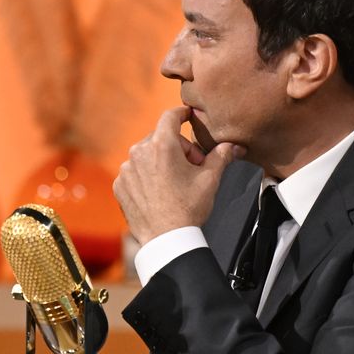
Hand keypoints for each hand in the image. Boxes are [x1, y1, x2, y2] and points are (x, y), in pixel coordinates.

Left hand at [113, 106, 244, 244]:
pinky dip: (146, 176)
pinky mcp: (119, 185)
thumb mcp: (210, 179)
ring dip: (160, 162)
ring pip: (146, 155)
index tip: (188, 115)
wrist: (166, 239)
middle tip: (192, 168)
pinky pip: (135, 172)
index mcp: (161, 145)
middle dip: (178, 148)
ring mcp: (126, 170)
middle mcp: (139, 153)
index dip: (182, 114)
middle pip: (161, 138)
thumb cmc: (189, 208)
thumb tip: (234, 145)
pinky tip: (159, 192)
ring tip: (175, 183)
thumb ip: (221, 155)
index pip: (170, 117)